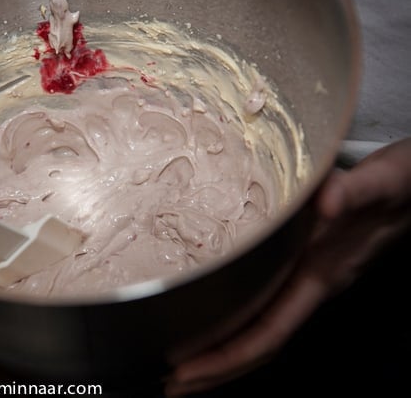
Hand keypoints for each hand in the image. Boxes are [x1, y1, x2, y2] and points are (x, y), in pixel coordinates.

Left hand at [165, 138, 410, 395]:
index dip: (227, 355)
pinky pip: (264, 303)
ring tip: (184, 366)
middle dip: (216, 367)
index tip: (186, 369)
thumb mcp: (378, 183)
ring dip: (223, 351)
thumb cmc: (400, 185)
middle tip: (171, 383)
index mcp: (320, 275)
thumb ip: (353, 191)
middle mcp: (310, 285)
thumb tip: (328, 201)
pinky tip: (215, 318)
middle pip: (259, 343)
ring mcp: (307, 278)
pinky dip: (236, 319)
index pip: (268, 330)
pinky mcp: (302, 263)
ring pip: (260, 329)